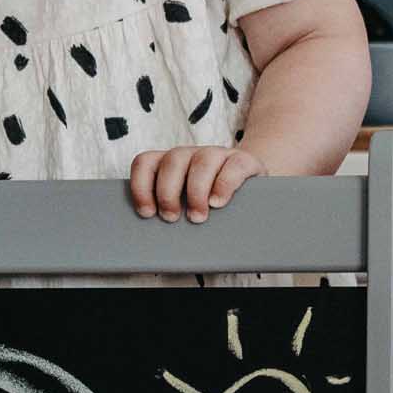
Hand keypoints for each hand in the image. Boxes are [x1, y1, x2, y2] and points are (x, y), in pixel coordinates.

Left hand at [128, 146, 265, 223]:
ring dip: (196, 191)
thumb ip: (170, 213)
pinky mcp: (243, 161)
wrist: (251, 190)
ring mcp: (218, 155)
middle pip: (172, 161)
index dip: (141, 186)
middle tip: (171, 218)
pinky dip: (224, 185)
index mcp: (170, 164)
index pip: (145, 163)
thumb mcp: (185, 206)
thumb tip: (154, 238)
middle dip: (168, 192)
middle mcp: (191, 155)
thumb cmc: (209, 204)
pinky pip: (233, 165)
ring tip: (197, 218)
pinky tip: (218, 203)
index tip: (147, 212)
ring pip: (202, 162)